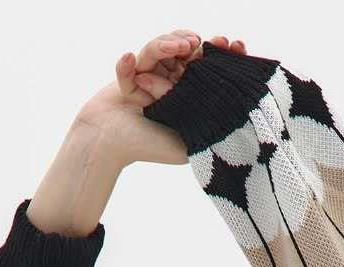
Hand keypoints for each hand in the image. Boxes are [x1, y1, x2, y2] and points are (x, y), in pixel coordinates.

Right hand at [72, 31, 248, 167]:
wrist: (107, 147)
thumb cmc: (150, 148)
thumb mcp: (190, 142)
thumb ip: (209, 126)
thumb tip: (236, 109)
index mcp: (189, 96)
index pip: (207, 69)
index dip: (219, 54)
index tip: (232, 43)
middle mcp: (170, 84)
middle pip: (184, 51)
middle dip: (191, 42)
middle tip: (197, 42)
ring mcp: (148, 76)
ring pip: (159, 49)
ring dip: (163, 45)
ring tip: (174, 46)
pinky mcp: (128, 74)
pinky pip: (130, 63)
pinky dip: (127, 64)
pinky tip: (128, 58)